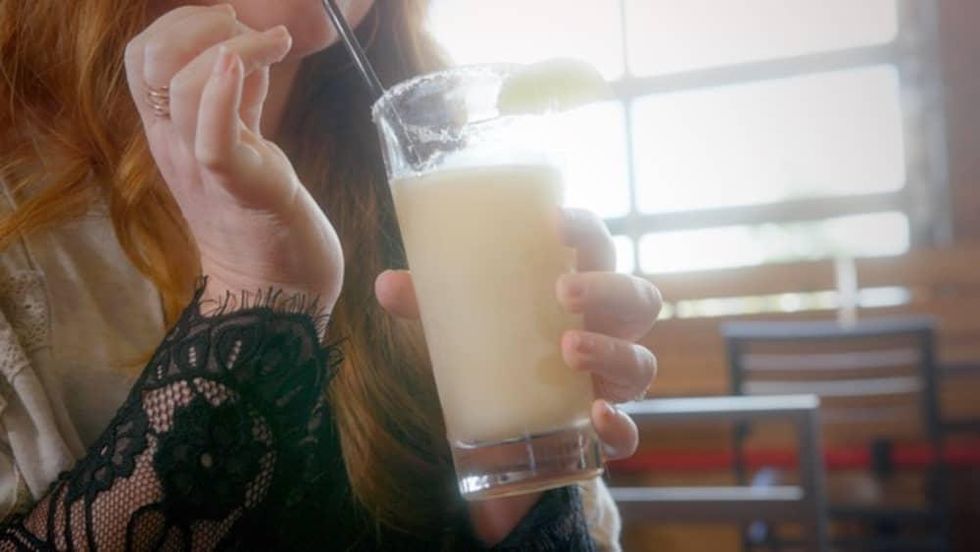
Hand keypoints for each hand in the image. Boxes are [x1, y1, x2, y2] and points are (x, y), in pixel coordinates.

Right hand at [124, 4, 342, 305]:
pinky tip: (248, 66)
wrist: (277, 292)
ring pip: (184, 86)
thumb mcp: (244, 144)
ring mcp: (202, 168)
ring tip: (274, 44)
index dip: (178, 23)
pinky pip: (213, 135)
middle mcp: (174, 147)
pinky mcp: (240, 187)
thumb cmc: (264, 217)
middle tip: (247, 28)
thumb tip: (243, 54)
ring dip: (233, 46)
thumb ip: (238, 101)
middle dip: (196, 23)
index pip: (143, 57)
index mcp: (171, 134)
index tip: (228, 21)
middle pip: (149, 60)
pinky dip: (226, 92)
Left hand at [375, 208, 660, 542]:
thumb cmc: (501, 345)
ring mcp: (612, 378)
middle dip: (607, 289)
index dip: (586, 229)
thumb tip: (384, 284)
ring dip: (611, 351)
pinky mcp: (605, 427)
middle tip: (562, 291)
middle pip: (638, 298)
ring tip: (569, 348)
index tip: (556, 220)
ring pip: (642, 361)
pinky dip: (620, 428)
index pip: (598, 246)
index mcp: (579, 287)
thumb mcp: (466, 319)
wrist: (515, 420)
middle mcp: (607, 328)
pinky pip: (630, 432)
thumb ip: (430, 301)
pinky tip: (597, 417)